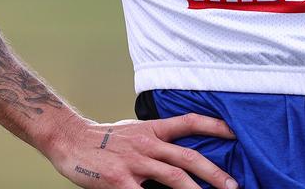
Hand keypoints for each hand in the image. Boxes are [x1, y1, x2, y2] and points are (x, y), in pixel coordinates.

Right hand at [48, 113, 238, 188]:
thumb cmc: (104, 139)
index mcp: (152, 129)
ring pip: (174, 176)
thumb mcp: (134, 131)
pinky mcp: (119, 180)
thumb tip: (180, 151)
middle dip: (214, 173)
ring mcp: (134, 162)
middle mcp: (147, 143)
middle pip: (188, 157)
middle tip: (233, 186)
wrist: (69, 139)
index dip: (214, 125)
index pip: (189, 122)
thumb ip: (157, 139)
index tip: (235, 133)